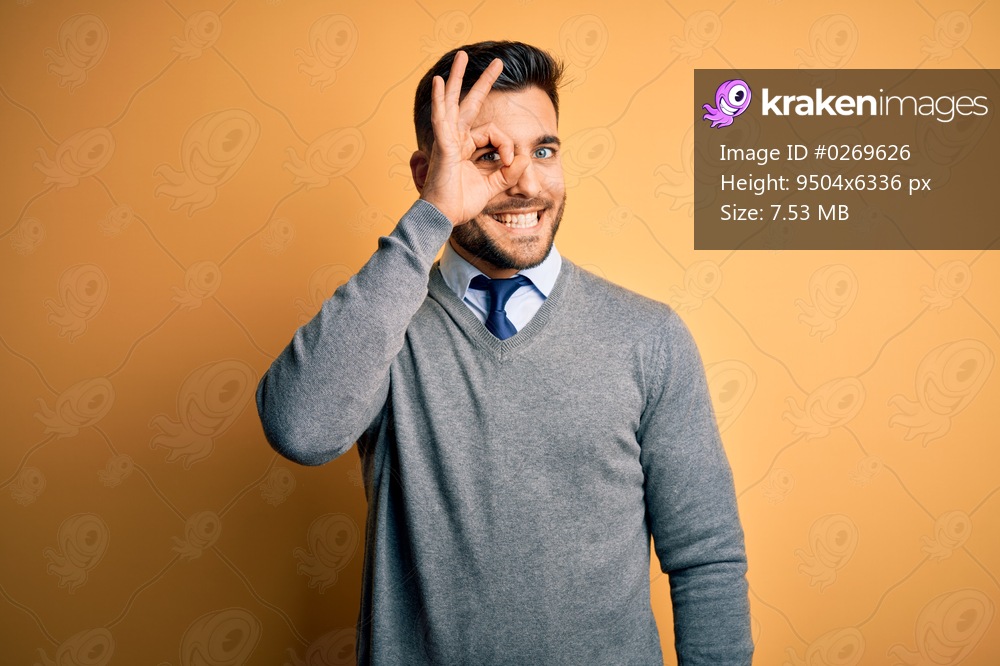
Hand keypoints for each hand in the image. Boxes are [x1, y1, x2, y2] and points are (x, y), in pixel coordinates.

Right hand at [418, 51, 529, 225]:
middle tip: (498, 63)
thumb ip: (509, 173)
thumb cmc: (461, 203)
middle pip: (470, 103)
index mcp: (467, 147)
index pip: (494, 133)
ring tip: (462, 56)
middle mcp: (456, 139)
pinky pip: (441, 119)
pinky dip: (440, 100)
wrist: (443, 217)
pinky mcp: (443, 146)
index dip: (508, 146)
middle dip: (484, 82)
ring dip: (458, 78)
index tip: (511, 163)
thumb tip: (526, 159)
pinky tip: (441, 82)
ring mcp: (447, 140)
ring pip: (454, 102)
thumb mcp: (492, 186)